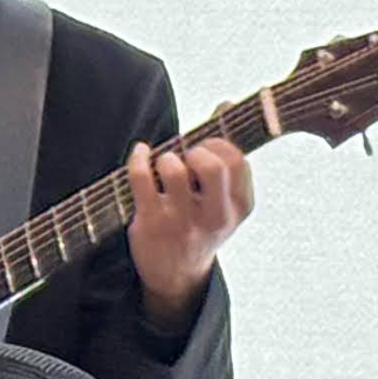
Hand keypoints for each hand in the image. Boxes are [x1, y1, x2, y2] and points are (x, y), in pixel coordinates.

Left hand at [125, 133, 253, 320]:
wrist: (176, 274)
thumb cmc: (200, 223)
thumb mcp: (224, 198)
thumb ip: (226, 154)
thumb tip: (226, 104)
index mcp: (239, 207)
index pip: (238, 161)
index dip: (219, 144)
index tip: (207, 147)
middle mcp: (215, 216)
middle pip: (214, 165)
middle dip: (198, 148)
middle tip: (189, 155)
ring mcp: (181, 221)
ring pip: (175, 170)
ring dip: (166, 157)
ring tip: (165, 164)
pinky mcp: (151, 223)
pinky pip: (141, 177)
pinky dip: (138, 157)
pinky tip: (141, 154)